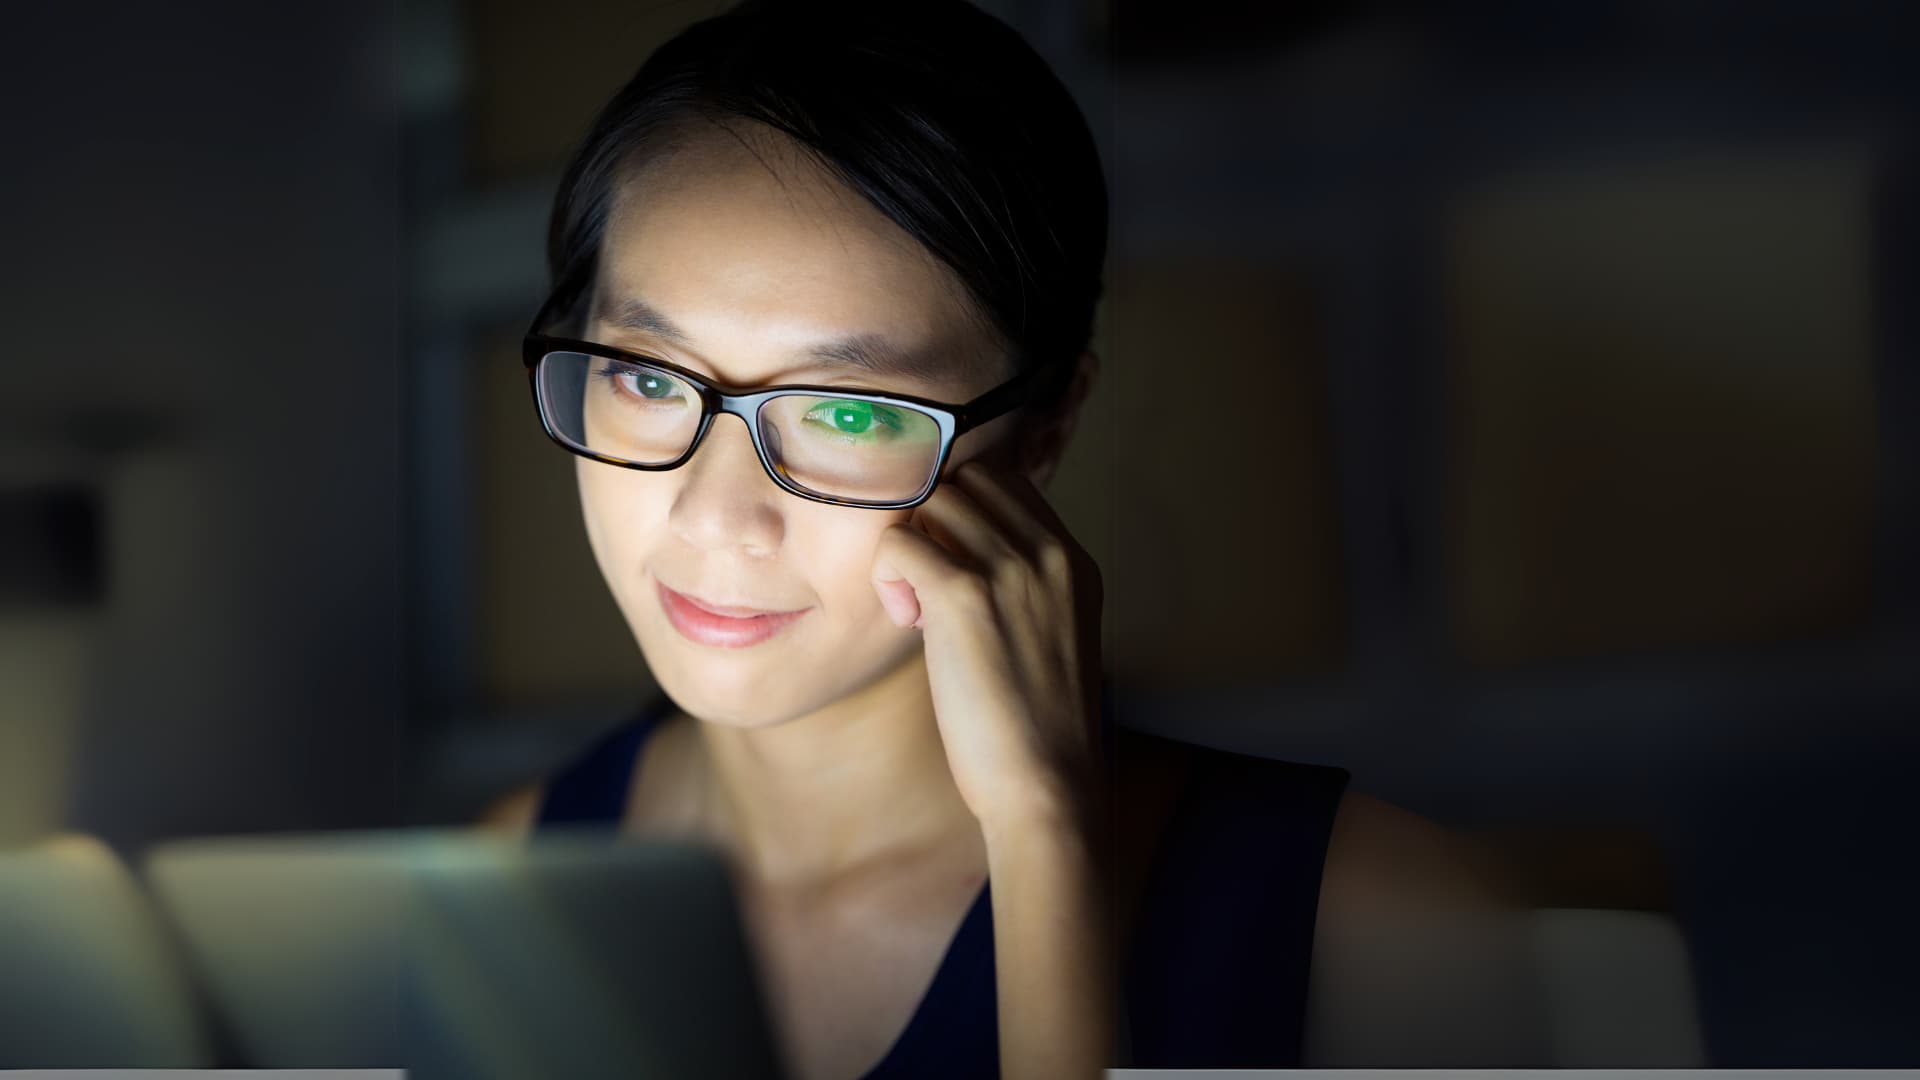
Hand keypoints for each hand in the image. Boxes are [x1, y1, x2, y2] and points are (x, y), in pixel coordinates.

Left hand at [870, 459, 1104, 830]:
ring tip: (918, 609)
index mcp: (1073, 560)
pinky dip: (888, 576)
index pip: (1004, 480)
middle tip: (927, 587)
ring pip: (929, 501)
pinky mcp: (965, 597)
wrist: (1049, 788)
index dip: (960, 512)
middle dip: (931, 523)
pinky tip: (908, 623)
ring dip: (909, 546)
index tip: (949, 568)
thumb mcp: (1051, 637)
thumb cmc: (1038, 730)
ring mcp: (1010, 570)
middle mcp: (1048, 553)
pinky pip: (898, 544)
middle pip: (964, 480)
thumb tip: (959, 560)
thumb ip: (1024, 589)